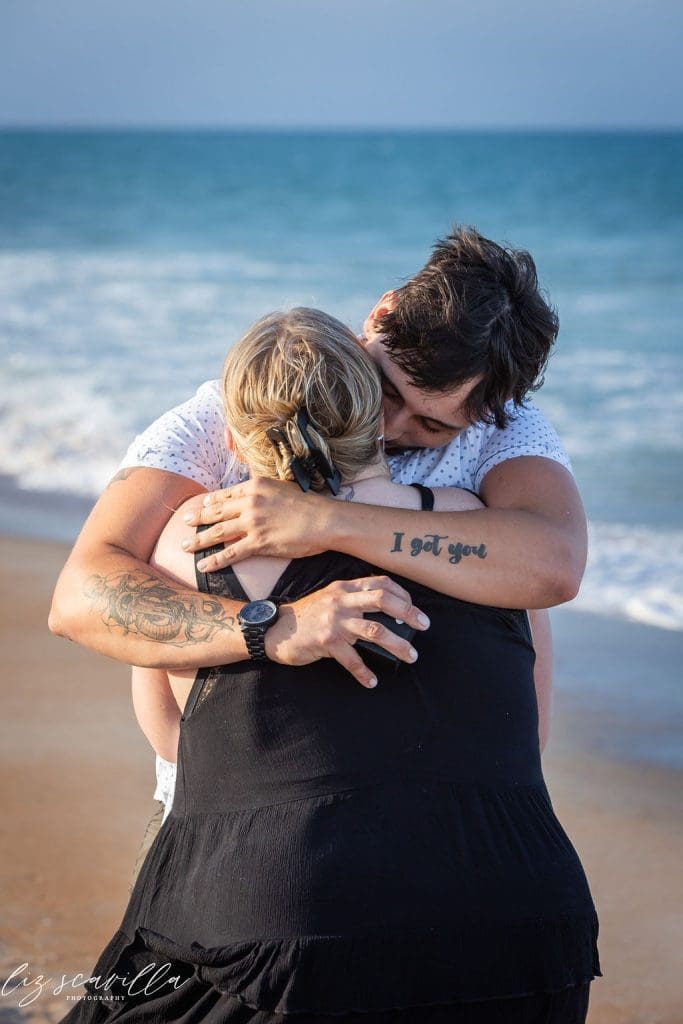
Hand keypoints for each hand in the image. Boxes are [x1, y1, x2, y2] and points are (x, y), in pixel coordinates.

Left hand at [182, 478, 331, 570]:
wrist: (325, 520)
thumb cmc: (308, 505)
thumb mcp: (281, 488)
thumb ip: (263, 492)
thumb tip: (253, 495)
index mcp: (254, 486)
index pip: (225, 494)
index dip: (209, 501)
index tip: (199, 505)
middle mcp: (249, 502)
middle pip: (216, 511)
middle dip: (197, 518)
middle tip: (184, 521)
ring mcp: (252, 523)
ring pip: (218, 532)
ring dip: (198, 540)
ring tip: (184, 546)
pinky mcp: (258, 542)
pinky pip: (231, 553)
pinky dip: (214, 560)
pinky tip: (203, 566)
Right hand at [265, 576, 430, 688]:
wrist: (275, 630)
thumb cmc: (307, 616)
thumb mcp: (330, 597)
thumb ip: (353, 598)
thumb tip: (386, 610)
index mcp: (345, 587)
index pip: (381, 583)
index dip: (402, 594)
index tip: (414, 609)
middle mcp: (341, 600)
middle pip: (383, 600)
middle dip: (408, 613)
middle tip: (425, 625)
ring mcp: (334, 620)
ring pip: (374, 630)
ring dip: (397, 644)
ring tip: (411, 656)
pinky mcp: (326, 641)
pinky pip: (352, 659)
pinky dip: (364, 672)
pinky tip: (371, 681)